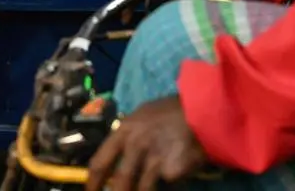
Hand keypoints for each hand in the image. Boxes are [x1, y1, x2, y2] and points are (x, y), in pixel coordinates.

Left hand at [85, 96, 205, 190]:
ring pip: (141, 190)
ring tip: (150, 185)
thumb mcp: (143, 116)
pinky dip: (168, 183)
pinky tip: (175, 172)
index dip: (92, 183)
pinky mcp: (171, 171)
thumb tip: (114, 156)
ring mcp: (154, 159)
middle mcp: (135, 145)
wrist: (202, 111)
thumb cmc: (171, 112)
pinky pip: (166, 185)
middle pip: (119, 183)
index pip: (99, 163)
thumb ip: (127, 135)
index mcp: (124, 130)